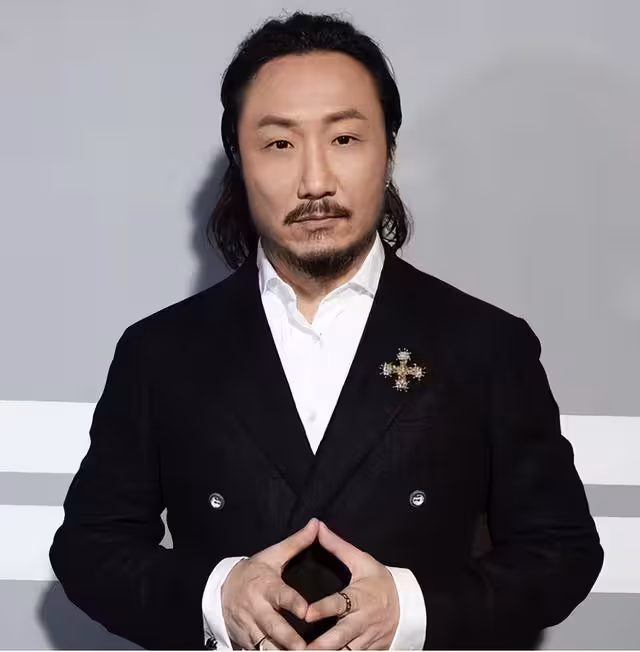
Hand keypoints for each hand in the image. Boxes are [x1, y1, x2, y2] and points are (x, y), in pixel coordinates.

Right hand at [221, 518, 319, 649]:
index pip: (281, 595)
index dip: (293, 603)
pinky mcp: (245, 639)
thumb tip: (316, 523)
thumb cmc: (255, 570)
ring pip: (266, 645)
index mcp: (266, 586)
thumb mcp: (274, 555)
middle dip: (289, 640)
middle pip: (274, 626)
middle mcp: (257, 607)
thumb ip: (297, 542)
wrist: (223, 587)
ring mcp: (250, 626)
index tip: (306, 611)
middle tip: (306, 648)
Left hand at [304, 522, 399, 649]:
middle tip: (303, 649)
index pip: (339, 604)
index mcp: (358, 597)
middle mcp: (361, 621)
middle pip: (340, 636)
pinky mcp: (370, 650)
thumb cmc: (380, 582)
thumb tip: (318, 527)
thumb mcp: (362, 561)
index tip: (307, 614)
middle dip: (322, 644)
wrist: (408, 605)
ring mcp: (366, 639)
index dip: (323, 609)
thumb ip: (338, 547)